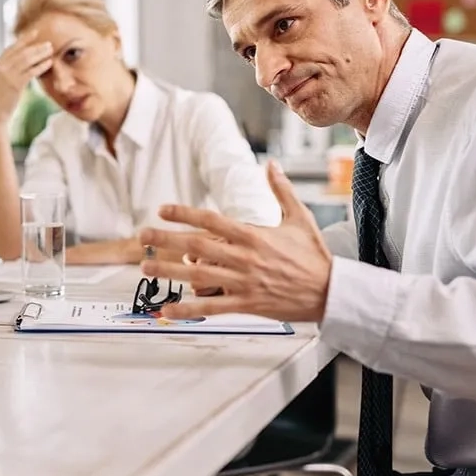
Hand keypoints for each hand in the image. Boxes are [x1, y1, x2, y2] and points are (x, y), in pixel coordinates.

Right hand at [0, 30, 52, 128]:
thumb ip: (11, 68)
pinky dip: (41, 66)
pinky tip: (49, 63)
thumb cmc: (2, 98)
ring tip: (50, 50)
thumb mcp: (3, 79)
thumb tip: (25, 59)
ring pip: (27, 59)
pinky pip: (30, 72)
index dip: (24, 39)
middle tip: (48, 43)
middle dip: (36, 46)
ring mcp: (7, 75)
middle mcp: (1, 67)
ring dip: (40, 53)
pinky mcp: (14, 84)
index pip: (12, 47)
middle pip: (22, 52)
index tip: (35, 32)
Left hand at [138, 161, 332, 321]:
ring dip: (169, 271)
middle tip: (142, 235)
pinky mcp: (247, 304)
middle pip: (197, 246)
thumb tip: (271, 164)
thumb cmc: (315, 256)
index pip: (211, 220)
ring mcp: (244, 282)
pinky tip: (166, 311)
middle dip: (166, 240)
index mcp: (253, 235)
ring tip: (145, 267)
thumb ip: (281, 190)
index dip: (184, 213)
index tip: (162, 209)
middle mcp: (244, 258)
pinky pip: (211, 308)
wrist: (333, 292)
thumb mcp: (300, 218)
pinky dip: (187, 310)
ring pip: (198, 276)